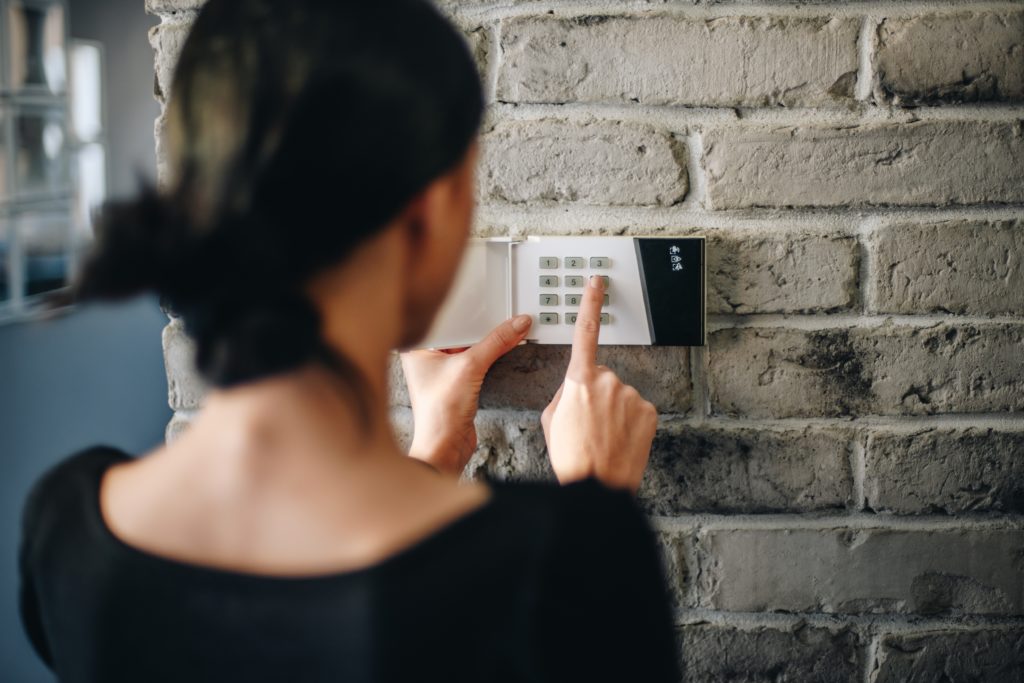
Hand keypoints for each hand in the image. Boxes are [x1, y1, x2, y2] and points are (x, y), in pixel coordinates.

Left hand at [400, 315, 532, 475]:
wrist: (446, 447)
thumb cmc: (439, 413)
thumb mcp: (470, 367)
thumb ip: (496, 342)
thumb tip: (516, 324)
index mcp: (418, 348)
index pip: (444, 318)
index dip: (465, 308)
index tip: (486, 301)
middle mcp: (427, 357)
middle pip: (459, 331)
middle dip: (480, 325)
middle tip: (500, 312)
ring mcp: (442, 371)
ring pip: (469, 346)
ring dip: (487, 342)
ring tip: (505, 328)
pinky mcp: (457, 383)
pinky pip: (475, 361)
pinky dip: (490, 355)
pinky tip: (502, 347)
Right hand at [541, 276, 656, 492]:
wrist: (596, 485)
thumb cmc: (571, 456)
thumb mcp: (551, 419)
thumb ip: (563, 393)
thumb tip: (576, 388)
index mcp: (578, 380)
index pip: (585, 332)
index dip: (590, 303)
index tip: (596, 283)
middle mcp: (608, 381)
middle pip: (601, 377)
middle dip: (594, 395)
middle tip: (586, 424)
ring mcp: (631, 396)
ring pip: (619, 395)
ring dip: (612, 411)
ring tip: (602, 437)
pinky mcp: (649, 412)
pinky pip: (636, 410)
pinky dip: (629, 422)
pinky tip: (619, 439)